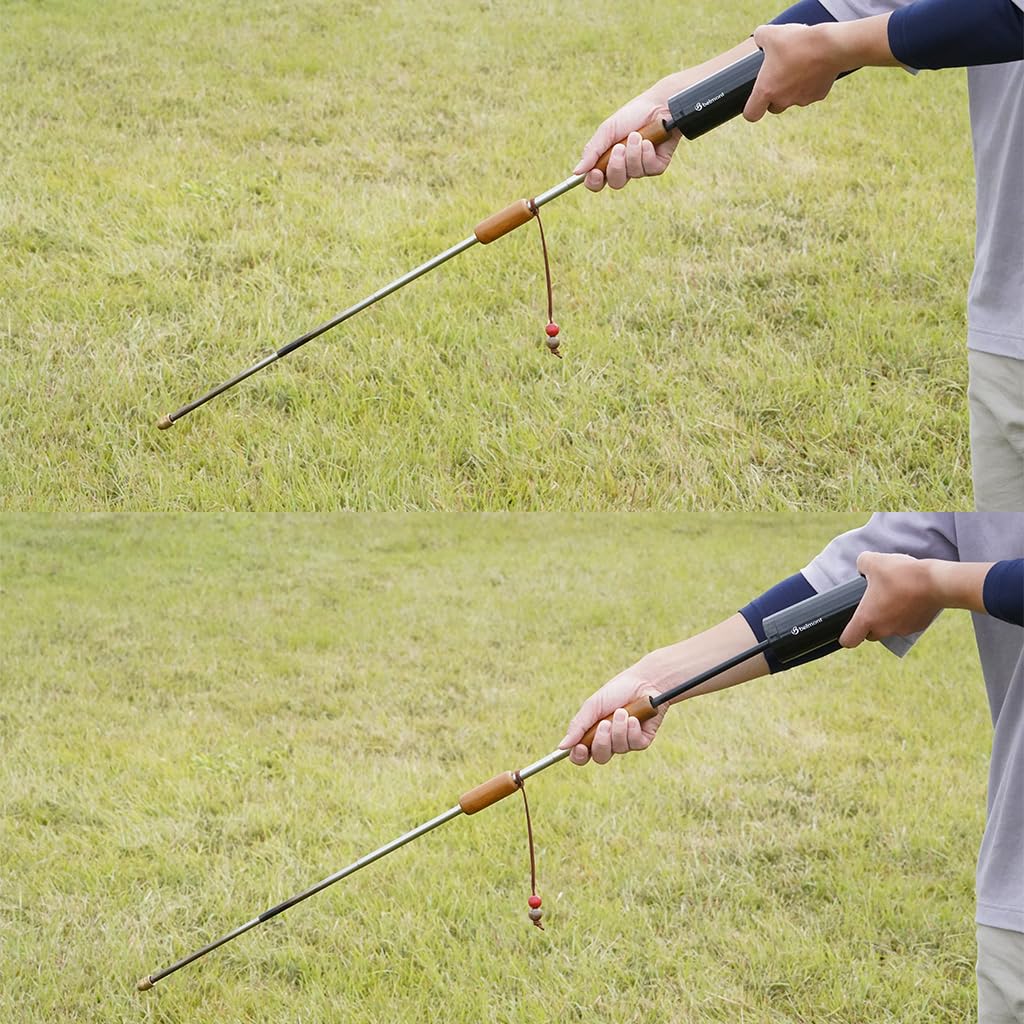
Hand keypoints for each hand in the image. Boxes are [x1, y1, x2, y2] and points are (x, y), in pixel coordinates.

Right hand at [558, 667, 666, 765]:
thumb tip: (561, 746)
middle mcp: (609, 741)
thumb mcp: (593, 706)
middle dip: (602, 741)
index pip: (582, 755)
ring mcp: (626, 742)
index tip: (581, 747)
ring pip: (618, 749)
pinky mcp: (642, 741)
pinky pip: (634, 744)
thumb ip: (578, 726)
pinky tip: (635, 717)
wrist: (643, 682)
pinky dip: (632, 729)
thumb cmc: (616, 691)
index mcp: (593, 733)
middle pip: (600, 757)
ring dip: (619, 729)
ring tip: (623, 711)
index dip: (579, 756)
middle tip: (605, 723)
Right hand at [573, 83, 680, 191]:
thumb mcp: (607, 130)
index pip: (597, 182)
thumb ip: (592, 151)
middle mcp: (624, 168)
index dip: (595, 182)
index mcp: (608, 160)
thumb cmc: (631, 115)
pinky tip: (650, 140)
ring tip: (636, 135)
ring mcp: (641, 168)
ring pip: (633, 174)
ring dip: (633, 153)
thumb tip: (576, 171)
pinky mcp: (657, 166)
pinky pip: (649, 169)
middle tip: (620, 147)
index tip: (596, 172)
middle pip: (616, 183)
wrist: (658, 105)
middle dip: (617, 165)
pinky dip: (647, 152)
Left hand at [745, 15, 896, 122]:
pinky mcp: (818, 96)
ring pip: (792, 99)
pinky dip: (810, 82)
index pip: (751, 114)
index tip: (755, 100)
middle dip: (774, 95)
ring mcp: (801, 100)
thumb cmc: (798, 42)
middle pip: (773, 107)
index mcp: (766, 90)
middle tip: (780, 74)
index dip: (751, 109)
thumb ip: (760, 38)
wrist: (831, 46)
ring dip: (793, 87)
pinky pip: (810, 92)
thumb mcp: (771, 34)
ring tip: (799, 64)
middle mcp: (782, 100)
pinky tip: (813, 66)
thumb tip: (760, 40)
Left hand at [839, 552, 942, 646]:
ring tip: (893, 595)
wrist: (938, 582)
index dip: (845, 636)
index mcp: (867, 618)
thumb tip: (862, 567)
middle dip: (869, 622)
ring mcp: (903, 630)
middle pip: (870, 634)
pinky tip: (909, 597)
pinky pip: (906, 623)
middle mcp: (884, 629)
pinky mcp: (919, 626)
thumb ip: (862, 564)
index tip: (848, 627)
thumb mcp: (873, 561)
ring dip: (888, 616)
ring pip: (889, 628)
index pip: (849, 640)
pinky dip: (905, 614)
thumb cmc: (901, 574)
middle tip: (873, 602)